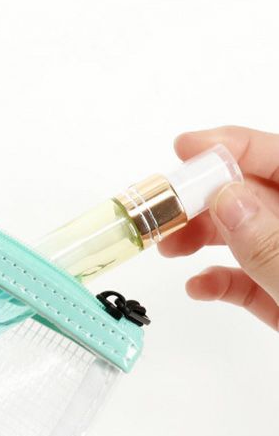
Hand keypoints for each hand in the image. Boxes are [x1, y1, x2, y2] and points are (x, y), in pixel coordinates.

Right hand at [158, 126, 278, 330]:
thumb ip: (272, 244)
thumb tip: (229, 200)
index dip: (235, 148)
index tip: (187, 150)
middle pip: (258, 196)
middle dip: (207, 199)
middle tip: (166, 213)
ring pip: (249, 235)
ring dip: (205, 238)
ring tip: (171, 249)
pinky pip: (250, 279)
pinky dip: (220, 281)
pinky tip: (199, 287)